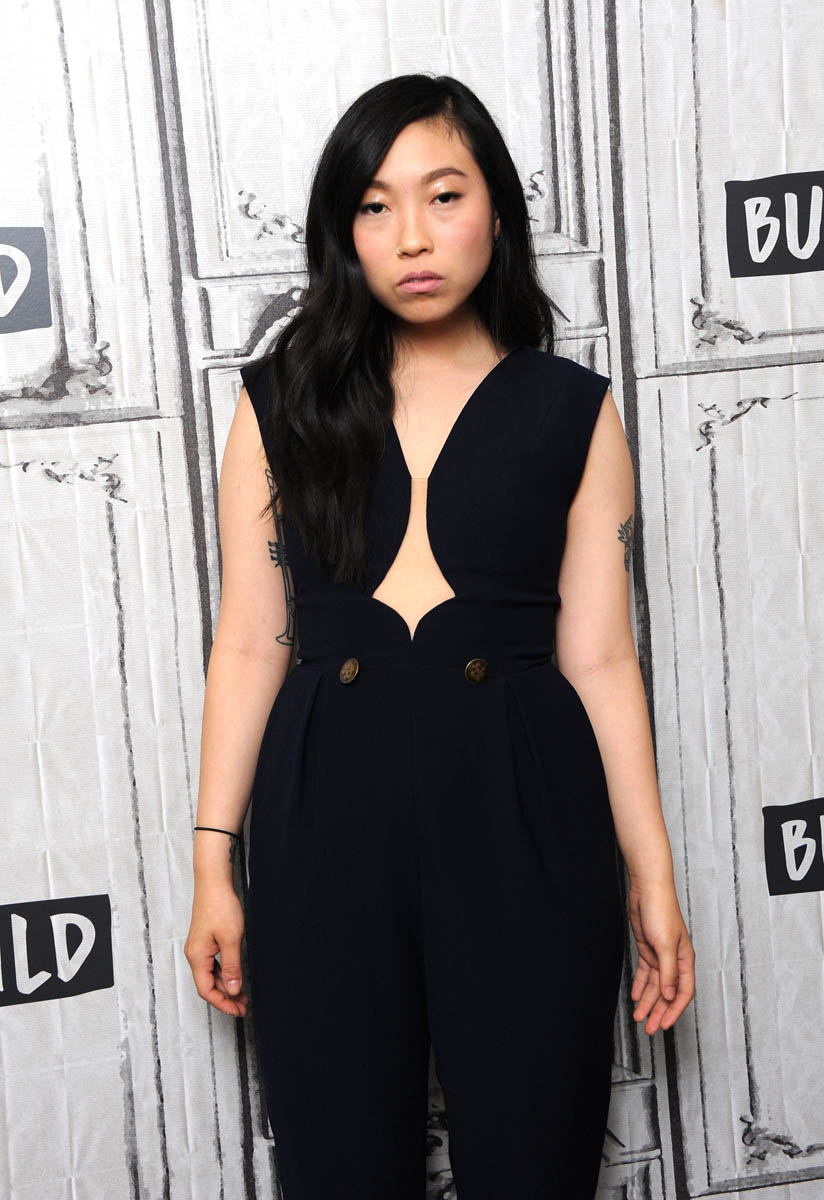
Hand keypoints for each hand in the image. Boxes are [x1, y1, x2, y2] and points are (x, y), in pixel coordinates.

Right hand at [184, 881, 248, 1017]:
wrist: (213, 883)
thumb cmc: (220, 906)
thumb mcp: (231, 939)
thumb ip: (232, 966)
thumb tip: (233, 989)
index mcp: (197, 957)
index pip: (206, 990)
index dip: (222, 1003)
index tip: (238, 1010)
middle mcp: (194, 954)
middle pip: (207, 985)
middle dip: (226, 998)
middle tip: (243, 1006)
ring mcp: (198, 948)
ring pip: (210, 976)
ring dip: (226, 987)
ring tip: (242, 995)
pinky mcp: (204, 941)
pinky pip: (212, 965)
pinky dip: (223, 974)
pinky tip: (234, 976)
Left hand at [627, 876, 694, 1034]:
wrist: (647, 890)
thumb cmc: (662, 911)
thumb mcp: (665, 945)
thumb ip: (668, 972)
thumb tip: (671, 996)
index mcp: (684, 960)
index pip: (683, 992)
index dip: (674, 1011)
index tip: (664, 1025)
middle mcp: (674, 961)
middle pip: (668, 993)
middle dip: (659, 1012)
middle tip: (649, 1029)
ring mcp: (660, 956)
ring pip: (655, 986)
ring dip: (648, 1002)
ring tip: (639, 1017)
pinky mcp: (648, 950)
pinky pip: (645, 974)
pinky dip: (641, 986)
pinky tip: (636, 996)